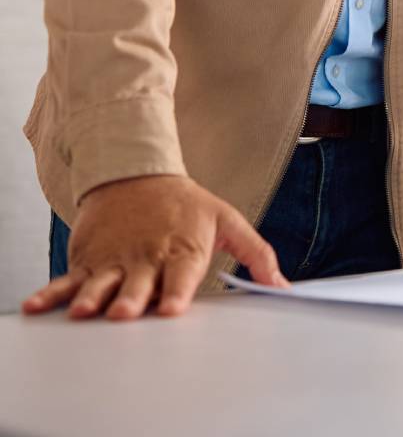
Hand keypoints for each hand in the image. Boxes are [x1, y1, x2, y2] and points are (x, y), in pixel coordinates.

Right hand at [21, 175, 287, 320]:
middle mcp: (146, 258)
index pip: (181, 274)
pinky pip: (67, 280)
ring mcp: (114, 260)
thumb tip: (282, 286)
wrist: (136, 174)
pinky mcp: (88, 260)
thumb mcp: (227, 221)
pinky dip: (50, 293)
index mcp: (182, 250)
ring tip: (82, 312)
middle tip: (126, 313)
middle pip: (138, 283)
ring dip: (91, 298)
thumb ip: (255, 254)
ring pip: (100, 284)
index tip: (173, 309)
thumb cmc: (185, 205)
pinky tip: (36, 307)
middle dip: (132, 299)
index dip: (177, 292)